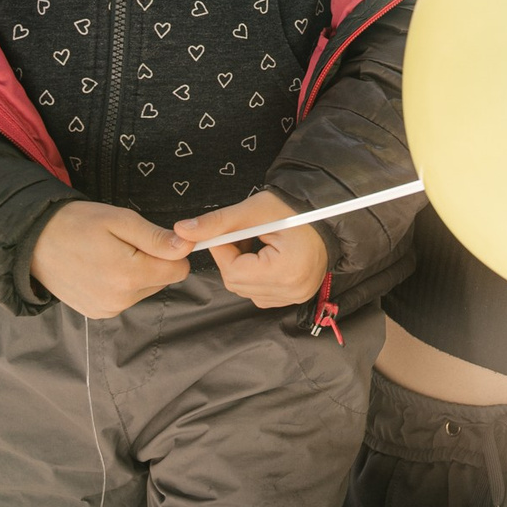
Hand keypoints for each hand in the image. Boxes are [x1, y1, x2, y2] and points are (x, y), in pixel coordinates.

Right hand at [28, 201, 191, 318]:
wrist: (32, 242)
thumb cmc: (77, 224)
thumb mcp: (120, 220)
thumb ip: (156, 238)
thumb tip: (188, 247)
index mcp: (129, 276)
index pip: (179, 270)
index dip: (172, 250)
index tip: (152, 237)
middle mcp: (120, 300)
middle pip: (162, 280)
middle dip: (152, 261)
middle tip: (124, 242)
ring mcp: (107, 309)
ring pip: (145, 289)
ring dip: (136, 272)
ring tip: (108, 253)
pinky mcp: (97, 312)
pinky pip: (126, 297)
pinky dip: (120, 283)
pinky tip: (99, 267)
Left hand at [175, 192, 328, 308]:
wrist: (325, 216)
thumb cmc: (294, 210)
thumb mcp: (253, 211)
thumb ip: (216, 223)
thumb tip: (180, 232)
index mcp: (286, 270)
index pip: (234, 271)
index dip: (224, 250)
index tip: (228, 232)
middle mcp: (293, 290)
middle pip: (237, 283)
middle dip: (232, 259)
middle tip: (244, 236)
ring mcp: (295, 297)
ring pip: (245, 290)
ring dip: (242, 268)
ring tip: (258, 244)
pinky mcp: (294, 297)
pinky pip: (259, 293)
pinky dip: (254, 276)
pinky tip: (265, 257)